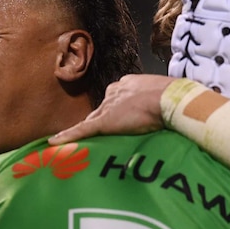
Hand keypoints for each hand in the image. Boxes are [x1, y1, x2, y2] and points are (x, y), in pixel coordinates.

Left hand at [48, 74, 173, 144]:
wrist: (171, 98)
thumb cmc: (174, 99)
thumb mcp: (165, 99)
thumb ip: (159, 106)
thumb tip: (168, 115)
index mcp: (128, 84)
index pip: (114, 101)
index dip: (113, 113)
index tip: (114, 121)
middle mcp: (114, 92)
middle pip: (100, 110)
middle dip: (96, 122)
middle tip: (92, 136)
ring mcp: (108, 107)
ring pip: (89, 121)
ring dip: (80, 133)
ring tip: (70, 143)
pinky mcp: (104, 121)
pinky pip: (82, 130)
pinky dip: (68, 137)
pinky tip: (54, 143)